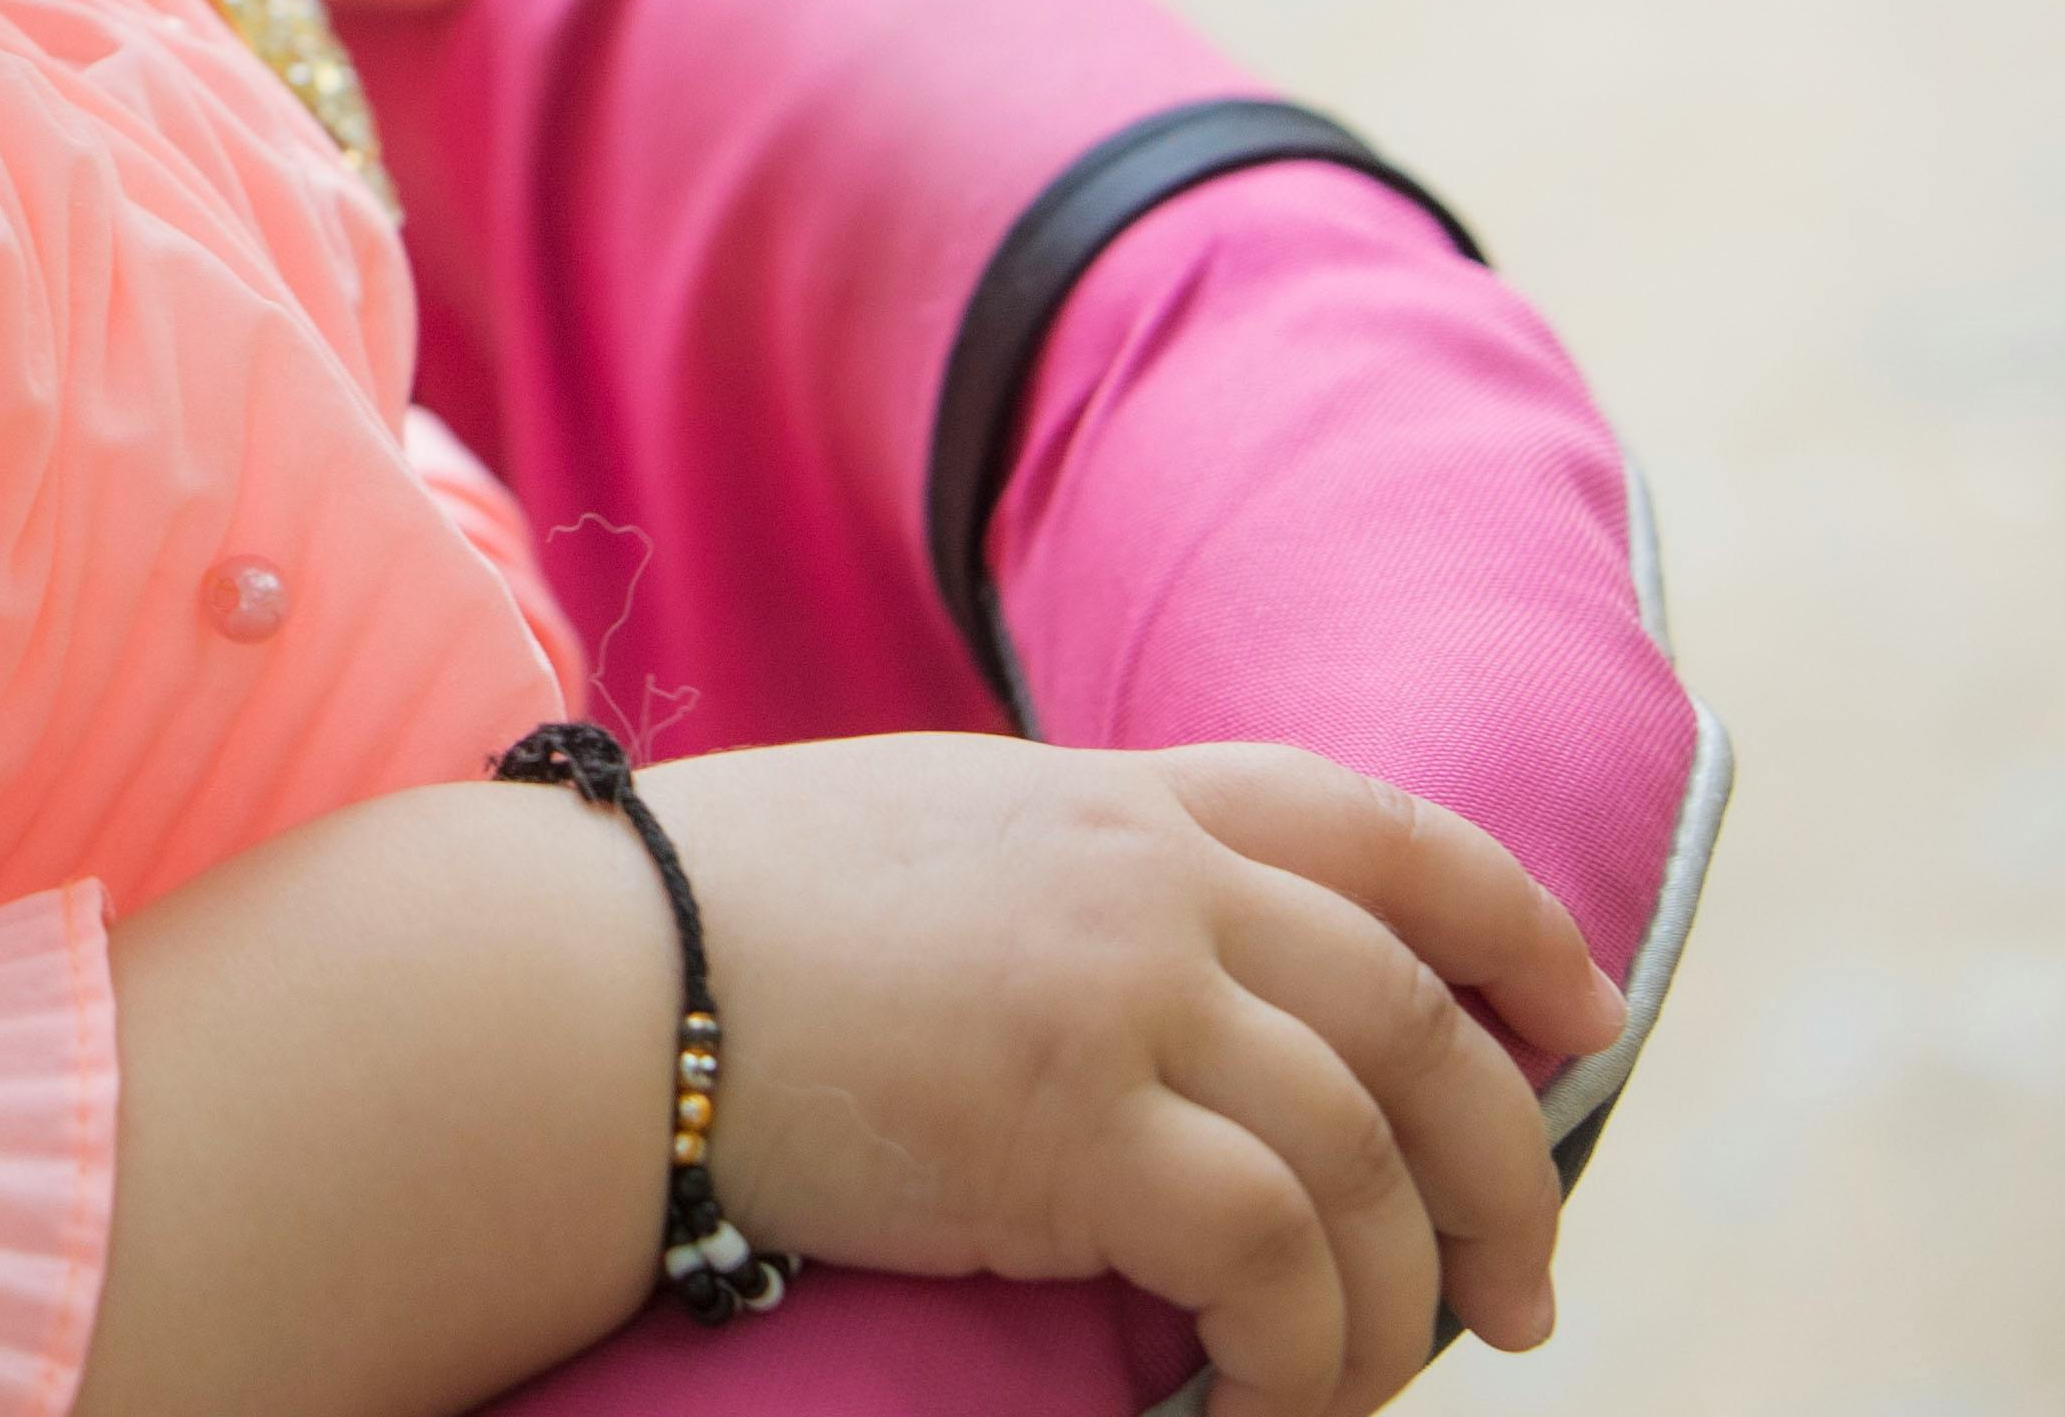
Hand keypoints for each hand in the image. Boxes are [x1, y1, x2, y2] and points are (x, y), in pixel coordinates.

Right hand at [665, 737, 1625, 1416]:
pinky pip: (1279, 1262)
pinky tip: (1269, 1399)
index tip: (1580, 1021)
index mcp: (1112, 799)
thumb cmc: (694, 921)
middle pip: (1417, 1020)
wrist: (575, 978)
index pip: (1374, 827)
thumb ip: (1061, 876)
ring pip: (1368, 1165)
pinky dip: (1309, 1352)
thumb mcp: (920, 838)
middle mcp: (1148, 880)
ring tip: (1370, 1380)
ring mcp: (1122, 996)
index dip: (1512, 922)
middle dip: (1503, 1174)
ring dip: (1403, 1302)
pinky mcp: (1080, 1130)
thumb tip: (1166, 979)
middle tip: (1518, 1296)